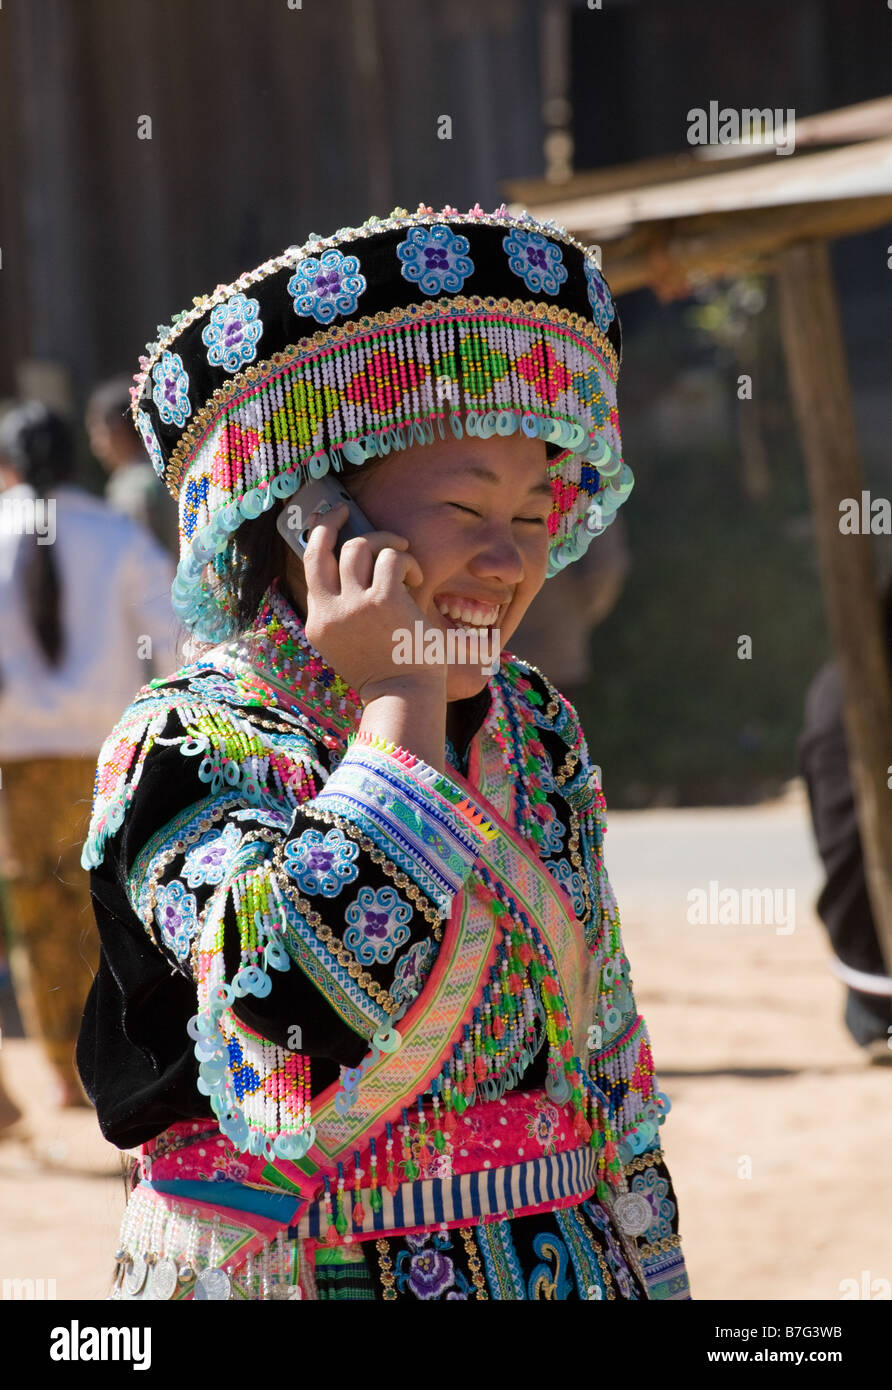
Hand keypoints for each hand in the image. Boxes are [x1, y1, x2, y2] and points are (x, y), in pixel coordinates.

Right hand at [301, 503, 446, 701]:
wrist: (404, 698)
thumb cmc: (388, 673)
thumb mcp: (351, 646)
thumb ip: (345, 613)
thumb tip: (358, 567)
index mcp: (318, 624)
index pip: (310, 569)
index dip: (318, 539)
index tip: (329, 524)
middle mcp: (329, 611)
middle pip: (319, 547)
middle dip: (331, 521)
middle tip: (348, 511)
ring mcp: (354, 605)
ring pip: (359, 546)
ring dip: (384, 543)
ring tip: (403, 557)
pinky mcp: (384, 600)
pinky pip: (392, 558)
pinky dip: (407, 562)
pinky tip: (416, 579)